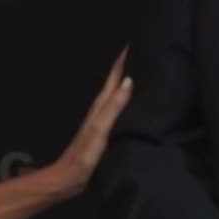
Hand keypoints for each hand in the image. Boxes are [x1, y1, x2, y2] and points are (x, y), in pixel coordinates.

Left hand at [49, 46, 132, 196]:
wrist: (71, 177)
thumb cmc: (85, 153)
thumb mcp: (100, 129)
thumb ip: (114, 106)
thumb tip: (129, 80)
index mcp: (100, 105)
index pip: (114, 76)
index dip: (123, 59)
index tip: (138, 41)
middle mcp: (101, 108)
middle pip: (116, 82)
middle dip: (128, 66)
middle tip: (146, 51)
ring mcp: (103, 120)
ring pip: (118, 94)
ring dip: (128, 82)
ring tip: (144, 71)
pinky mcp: (105, 131)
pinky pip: (119, 108)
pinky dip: (127, 99)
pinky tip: (135, 102)